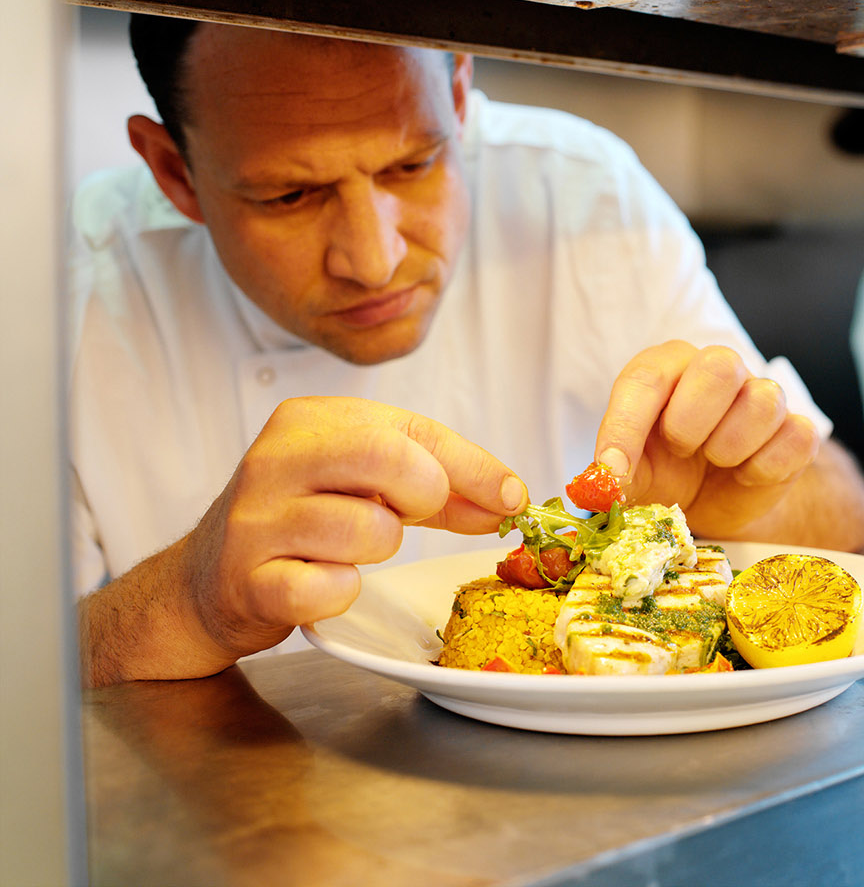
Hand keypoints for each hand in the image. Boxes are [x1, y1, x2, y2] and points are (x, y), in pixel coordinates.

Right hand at [180, 396, 525, 666]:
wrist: (203, 583)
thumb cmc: (300, 522)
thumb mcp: (367, 484)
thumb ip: (439, 485)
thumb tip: (508, 498)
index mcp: (309, 420)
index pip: (413, 429)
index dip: (474, 466)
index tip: (510, 497)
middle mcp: (276, 459)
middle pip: (389, 459)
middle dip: (426, 495)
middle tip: (415, 516)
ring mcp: (256, 520)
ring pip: (370, 531)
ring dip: (380, 550)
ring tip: (348, 550)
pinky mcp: (248, 581)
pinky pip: (332, 588)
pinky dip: (342, 591)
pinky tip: (318, 581)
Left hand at [592, 341, 820, 536]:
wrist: (706, 504)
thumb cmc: (661, 473)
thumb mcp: (628, 475)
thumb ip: (612, 474)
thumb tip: (605, 482)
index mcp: (668, 367)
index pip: (647, 377)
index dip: (626, 426)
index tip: (614, 470)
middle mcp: (718, 369)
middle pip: (720, 365)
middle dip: (691, 421)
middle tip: (681, 451)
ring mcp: (763, 396)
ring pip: (764, 400)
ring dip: (730, 447)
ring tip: (715, 463)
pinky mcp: (795, 431)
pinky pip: (797, 437)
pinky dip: (766, 467)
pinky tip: (745, 476)